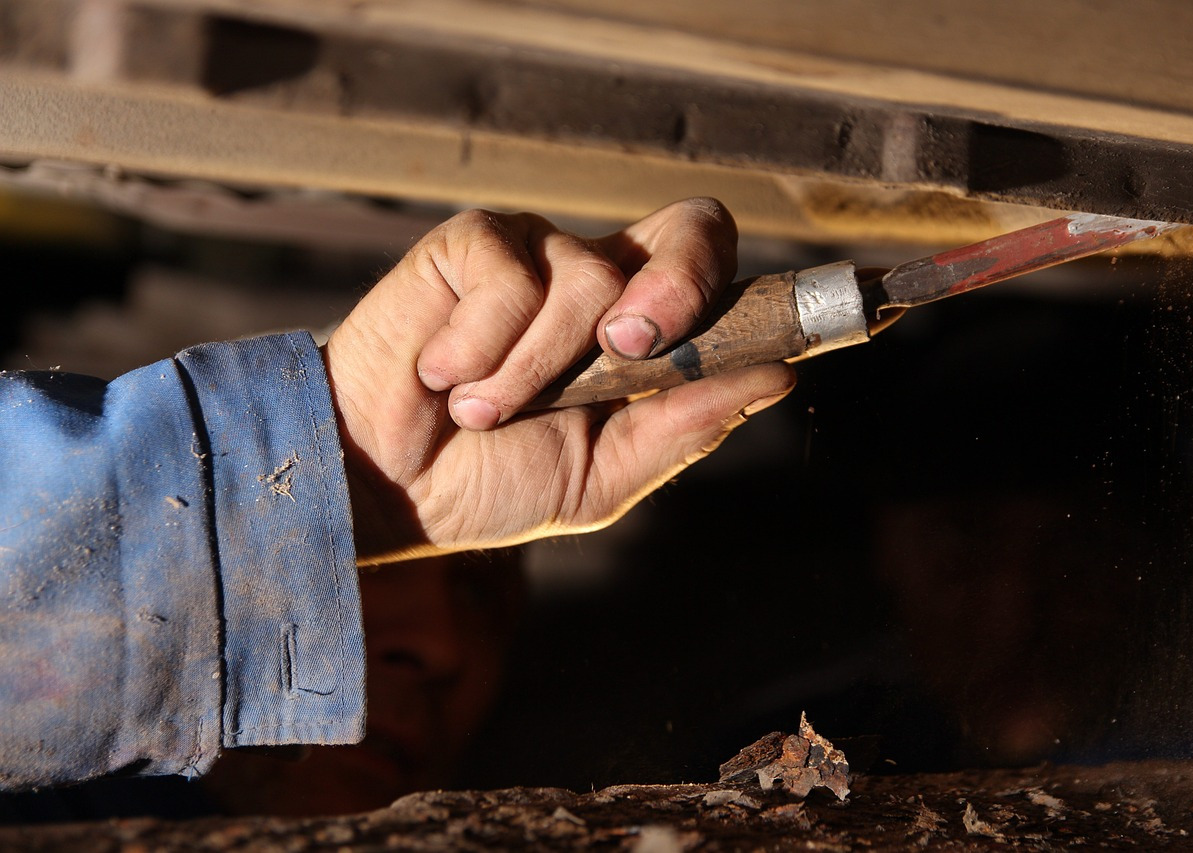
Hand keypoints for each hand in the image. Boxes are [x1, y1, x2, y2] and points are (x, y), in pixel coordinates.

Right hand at [322, 198, 795, 562]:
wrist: (385, 485)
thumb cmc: (490, 481)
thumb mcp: (603, 476)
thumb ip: (684, 426)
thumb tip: (779, 376)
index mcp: (644, 334)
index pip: (722, 280)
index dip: (754, 298)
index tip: (772, 342)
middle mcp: (603, 282)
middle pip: (693, 228)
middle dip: (677, 289)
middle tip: (627, 349)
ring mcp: (540, 256)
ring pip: (590, 277)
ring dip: (535, 370)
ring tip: (481, 412)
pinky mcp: (473, 244)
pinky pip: (508, 275)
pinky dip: (479, 346)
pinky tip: (445, 377)